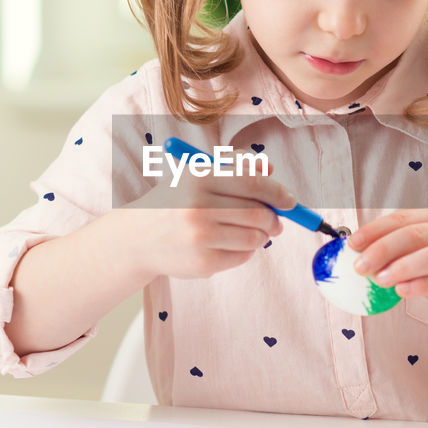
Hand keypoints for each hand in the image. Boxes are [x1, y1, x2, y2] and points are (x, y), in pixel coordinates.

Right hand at [127, 147, 295, 278]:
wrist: (137, 238)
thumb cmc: (174, 201)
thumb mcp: (195, 173)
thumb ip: (233, 164)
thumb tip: (270, 168)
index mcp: (198, 178)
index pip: (253, 182)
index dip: (278, 192)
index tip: (289, 200)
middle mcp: (197, 207)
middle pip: (259, 212)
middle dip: (275, 217)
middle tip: (276, 220)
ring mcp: (200, 238)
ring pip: (255, 237)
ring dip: (263, 235)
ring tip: (255, 232)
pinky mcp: (202, 263)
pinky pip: (242, 256)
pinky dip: (246, 250)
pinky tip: (232, 244)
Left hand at [347, 209, 427, 328]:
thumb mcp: (419, 257)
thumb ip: (395, 252)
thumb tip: (354, 254)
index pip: (402, 219)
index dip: (374, 230)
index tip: (352, 245)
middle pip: (416, 234)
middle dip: (383, 249)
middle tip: (360, 266)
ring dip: (402, 267)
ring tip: (380, 280)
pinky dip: (421, 286)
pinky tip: (402, 291)